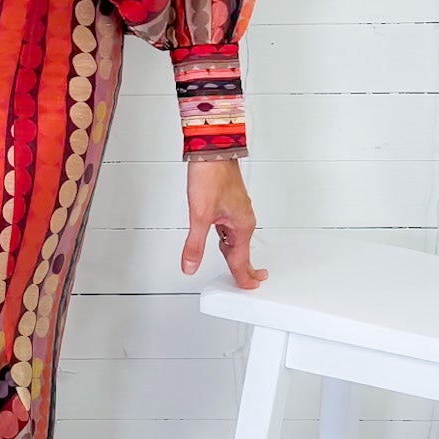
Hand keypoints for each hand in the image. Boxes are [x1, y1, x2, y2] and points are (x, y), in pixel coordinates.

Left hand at [181, 157, 266, 289]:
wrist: (212, 151)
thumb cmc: (210, 176)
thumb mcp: (198, 215)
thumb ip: (194, 244)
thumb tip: (190, 265)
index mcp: (241, 225)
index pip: (241, 260)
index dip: (242, 277)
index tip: (247, 288)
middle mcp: (243, 219)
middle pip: (242, 251)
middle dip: (243, 268)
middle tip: (248, 282)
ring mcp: (238, 211)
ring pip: (236, 240)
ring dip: (233, 254)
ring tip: (232, 267)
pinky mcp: (230, 203)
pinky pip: (231, 229)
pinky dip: (227, 240)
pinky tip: (220, 241)